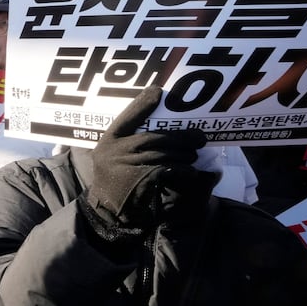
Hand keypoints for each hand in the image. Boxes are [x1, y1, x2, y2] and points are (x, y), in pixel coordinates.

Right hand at [83, 86, 206, 239]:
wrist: (107, 214)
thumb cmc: (115, 183)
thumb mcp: (112, 159)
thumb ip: (129, 143)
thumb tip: (158, 132)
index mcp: (107, 142)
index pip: (126, 117)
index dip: (142, 103)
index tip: (158, 91)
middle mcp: (114, 151)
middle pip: (154, 137)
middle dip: (180, 137)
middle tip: (199, 138)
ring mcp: (126, 166)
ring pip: (164, 154)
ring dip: (184, 155)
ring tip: (194, 156)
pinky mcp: (140, 181)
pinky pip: (168, 170)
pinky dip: (183, 171)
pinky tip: (191, 172)